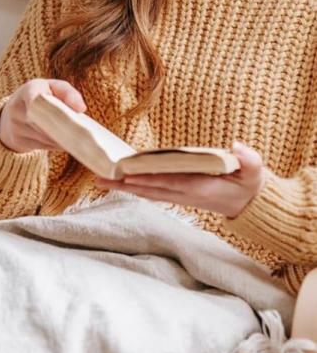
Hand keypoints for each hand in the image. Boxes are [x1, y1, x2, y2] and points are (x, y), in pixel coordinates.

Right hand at [0, 78, 86, 153]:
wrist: (10, 114)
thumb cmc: (39, 97)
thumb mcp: (51, 87)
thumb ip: (67, 92)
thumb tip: (81, 108)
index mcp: (28, 91)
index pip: (38, 99)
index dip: (55, 108)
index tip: (77, 112)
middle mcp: (17, 108)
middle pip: (47, 121)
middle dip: (66, 126)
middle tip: (84, 130)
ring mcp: (16, 126)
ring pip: (47, 137)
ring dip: (63, 138)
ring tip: (78, 136)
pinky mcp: (18, 141)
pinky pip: (43, 146)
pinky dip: (56, 145)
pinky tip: (64, 142)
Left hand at [93, 140, 265, 218]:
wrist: (250, 204)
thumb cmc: (250, 184)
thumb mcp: (255, 172)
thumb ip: (249, 160)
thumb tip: (236, 147)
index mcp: (200, 188)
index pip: (169, 182)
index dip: (148, 178)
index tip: (128, 174)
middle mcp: (185, 194)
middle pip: (149, 189)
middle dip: (124, 184)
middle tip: (98, 178)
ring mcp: (179, 195)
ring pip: (146, 191)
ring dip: (123, 186)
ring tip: (100, 180)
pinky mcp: (177, 193)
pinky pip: (151, 190)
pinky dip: (134, 186)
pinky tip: (119, 181)